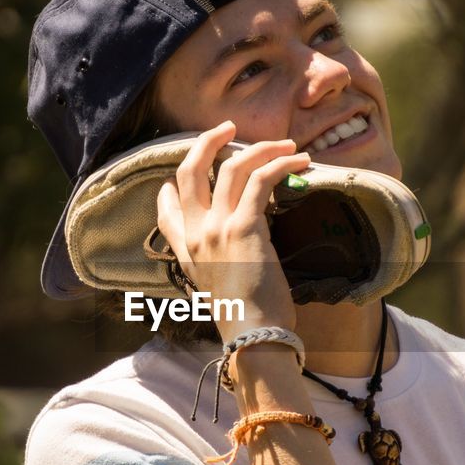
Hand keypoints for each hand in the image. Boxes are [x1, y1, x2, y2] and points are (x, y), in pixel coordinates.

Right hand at [155, 121, 309, 337]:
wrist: (253, 336)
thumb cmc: (245, 319)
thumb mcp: (216, 289)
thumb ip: (216, 260)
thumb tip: (237, 241)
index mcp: (185, 251)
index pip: (165, 207)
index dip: (174, 183)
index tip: (190, 169)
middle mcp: (195, 234)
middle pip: (190, 170)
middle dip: (208, 140)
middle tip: (230, 127)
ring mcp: (216, 227)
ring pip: (230, 166)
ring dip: (260, 148)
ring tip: (285, 145)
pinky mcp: (244, 226)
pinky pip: (261, 179)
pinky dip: (281, 164)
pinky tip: (299, 161)